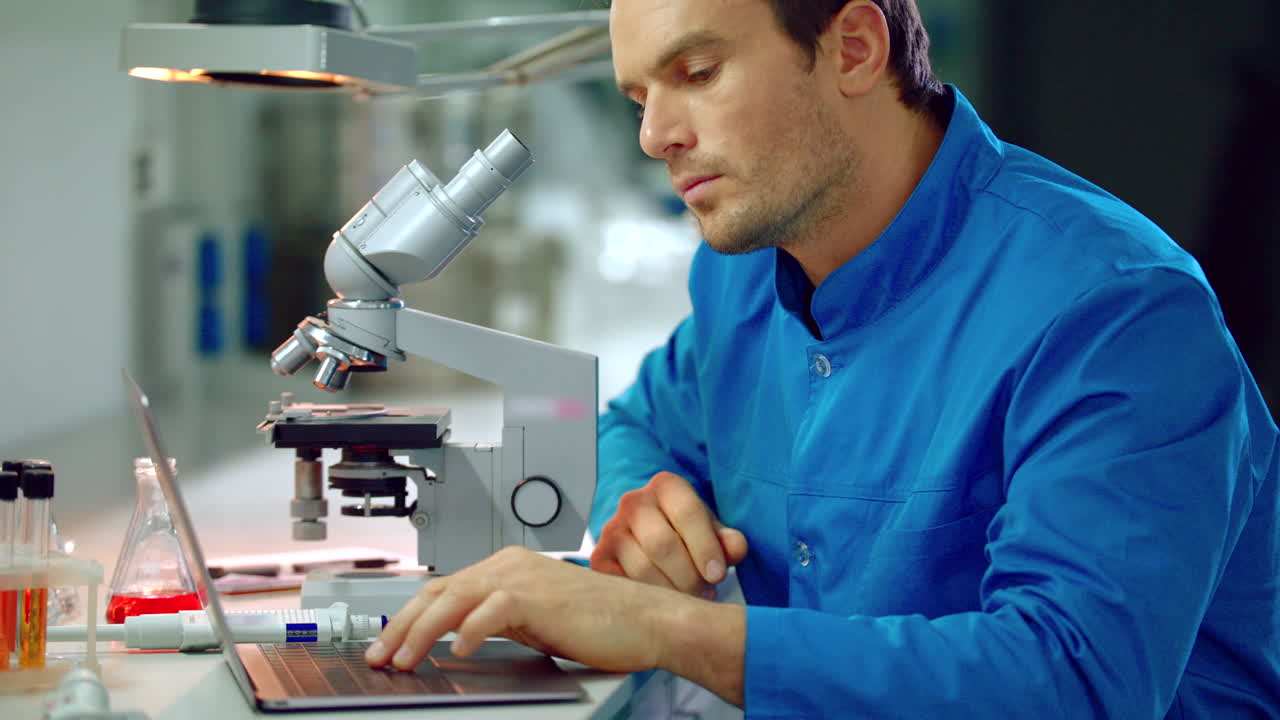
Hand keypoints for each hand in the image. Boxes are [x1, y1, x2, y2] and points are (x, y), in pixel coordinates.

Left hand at [364, 545, 746, 706]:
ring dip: (422, 631)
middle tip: (380, 654)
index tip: (390, 642)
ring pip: (455, 600)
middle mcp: (510, 565)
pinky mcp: (538, 596)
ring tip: (404, 659)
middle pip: (440, 591)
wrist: (647, 620)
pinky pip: (491, 612)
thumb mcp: (536, 620)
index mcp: (509, 566)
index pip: (446, 588)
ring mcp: (523, 577)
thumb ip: (500, 620)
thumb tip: (460, 638)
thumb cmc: (602, 623)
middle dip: (402, 625)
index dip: (411, 616)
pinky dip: (470, 632)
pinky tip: (458, 651)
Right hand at [590, 471, 748, 597]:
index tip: (718, 575)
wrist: (652, 538)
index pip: (687, 513)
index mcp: (666, 486)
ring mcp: (612, 529)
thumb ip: (728, 540)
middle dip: (689, 576)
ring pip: (641, 568)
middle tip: (706, 594)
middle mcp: (634, 502)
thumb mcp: (713, 532)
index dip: (705, 547)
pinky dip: (647, 599)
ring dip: (670, 592)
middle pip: (663, 544)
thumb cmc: (690, 535)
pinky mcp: (599, 558)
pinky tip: (664, 604)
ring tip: (689, 600)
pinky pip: (622, 584)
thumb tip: (734, 549)